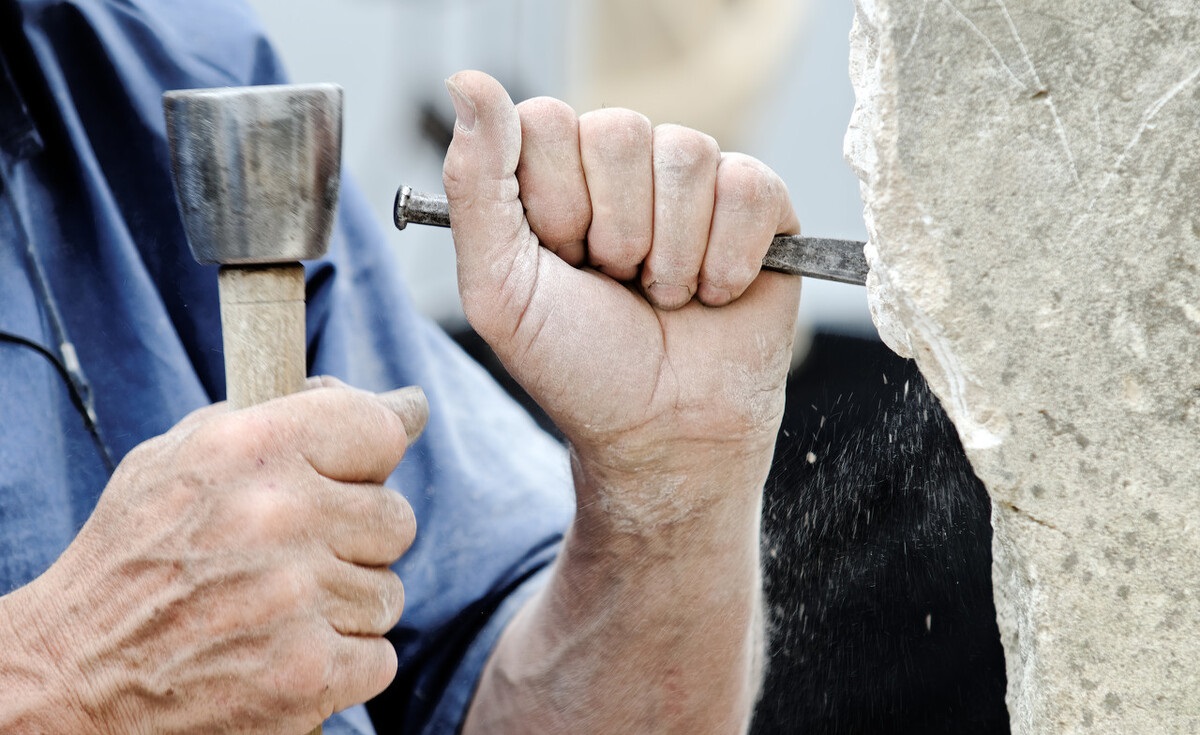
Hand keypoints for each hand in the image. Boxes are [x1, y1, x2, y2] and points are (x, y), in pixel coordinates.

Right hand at [5, 381, 425, 733]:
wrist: (72, 674)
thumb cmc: (135, 556)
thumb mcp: (185, 457)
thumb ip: (292, 417)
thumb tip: (406, 407)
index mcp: (248, 448)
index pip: (379, 430)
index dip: (370, 458)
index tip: (354, 474)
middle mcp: (277, 516)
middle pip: (395, 519)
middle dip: (355, 539)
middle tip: (295, 556)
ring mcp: (295, 599)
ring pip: (388, 592)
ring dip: (345, 605)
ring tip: (278, 608)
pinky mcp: (305, 674)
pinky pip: (379, 657)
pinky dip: (342, 663)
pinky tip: (285, 651)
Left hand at [443, 71, 799, 525]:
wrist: (663, 433)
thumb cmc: (579, 366)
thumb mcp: (501, 288)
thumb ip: (475, 185)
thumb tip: (468, 81)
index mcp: (557, 175)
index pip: (545, 120)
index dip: (554, 202)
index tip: (561, 260)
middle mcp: (625, 166)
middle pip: (619, 130)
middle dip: (615, 233)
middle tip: (617, 284)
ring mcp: (695, 181)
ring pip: (687, 154)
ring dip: (671, 255)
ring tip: (665, 296)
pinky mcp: (760, 204)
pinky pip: (750, 185)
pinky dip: (728, 259)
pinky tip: (716, 294)